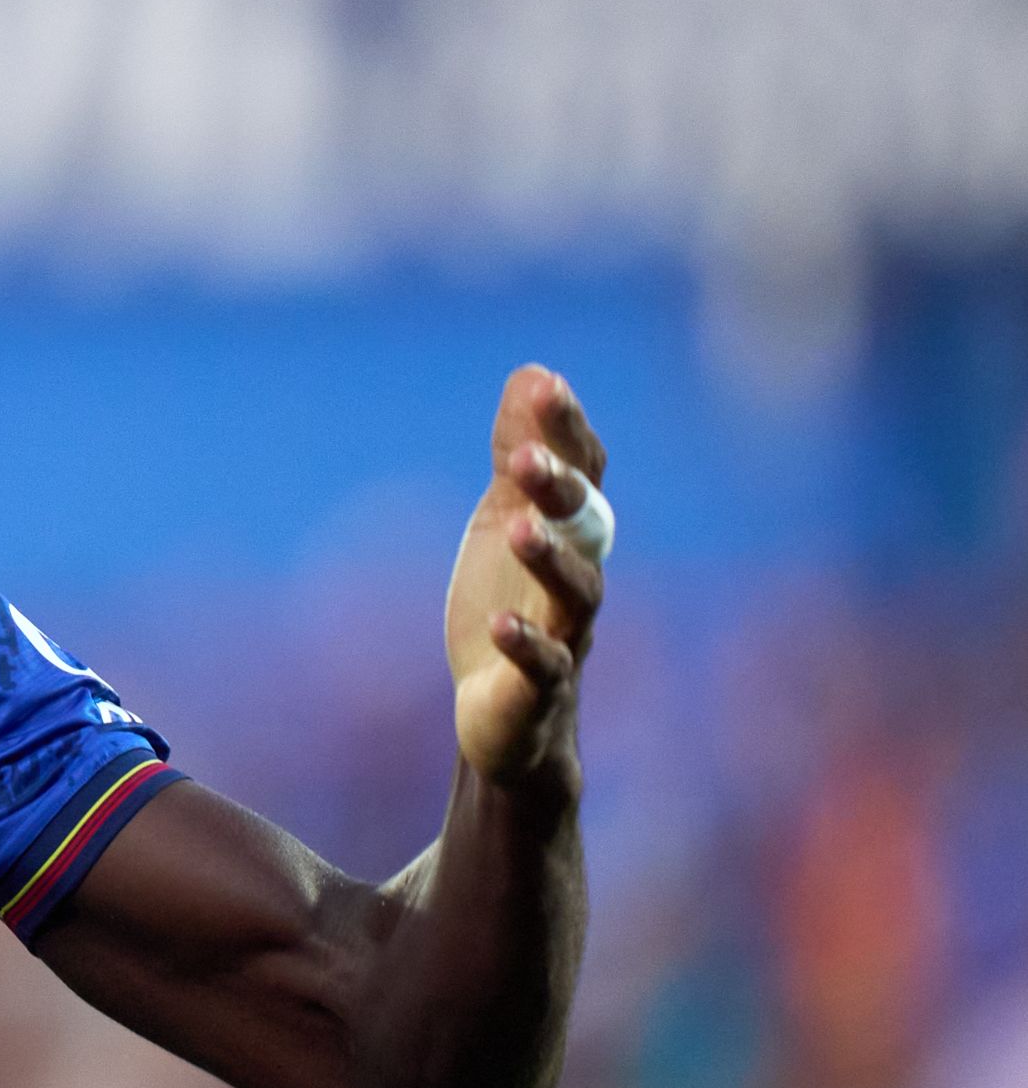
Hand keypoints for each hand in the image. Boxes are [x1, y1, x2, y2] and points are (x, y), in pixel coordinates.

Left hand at [445, 365, 608, 788]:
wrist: (509, 716)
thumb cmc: (512, 602)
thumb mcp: (504, 518)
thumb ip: (516, 452)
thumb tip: (531, 372)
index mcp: (570, 534)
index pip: (583, 471)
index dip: (567, 428)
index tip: (544, 383)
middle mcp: (579, 578)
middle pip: (587, 526)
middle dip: (561, 487)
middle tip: (525, 456)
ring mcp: (566, 635)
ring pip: (578, 594)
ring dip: (551, 559)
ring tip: (519, 530)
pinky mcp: (540, 689)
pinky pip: (546, 665)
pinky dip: (527, 642)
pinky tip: (499, 622)